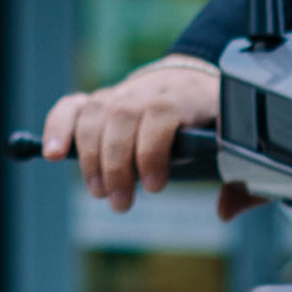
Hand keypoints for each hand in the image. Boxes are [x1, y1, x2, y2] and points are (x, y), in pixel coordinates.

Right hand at [41, 55, 257, 220]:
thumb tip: (225, 211)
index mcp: (187, 98)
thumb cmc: (217, 121)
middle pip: (121, 118)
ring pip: (95, 115)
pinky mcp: (102, 102)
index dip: (152, 149)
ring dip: (89, 156)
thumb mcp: (240, 145)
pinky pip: (72, 108)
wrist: (196, 80)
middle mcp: (150, 91)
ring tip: (99, 191)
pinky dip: (56, 127)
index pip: (160, 114)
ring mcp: (122, 94)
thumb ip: (242, 180)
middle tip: (121, 203)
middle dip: (116, 165)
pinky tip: (49, 154)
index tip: (155, 186)